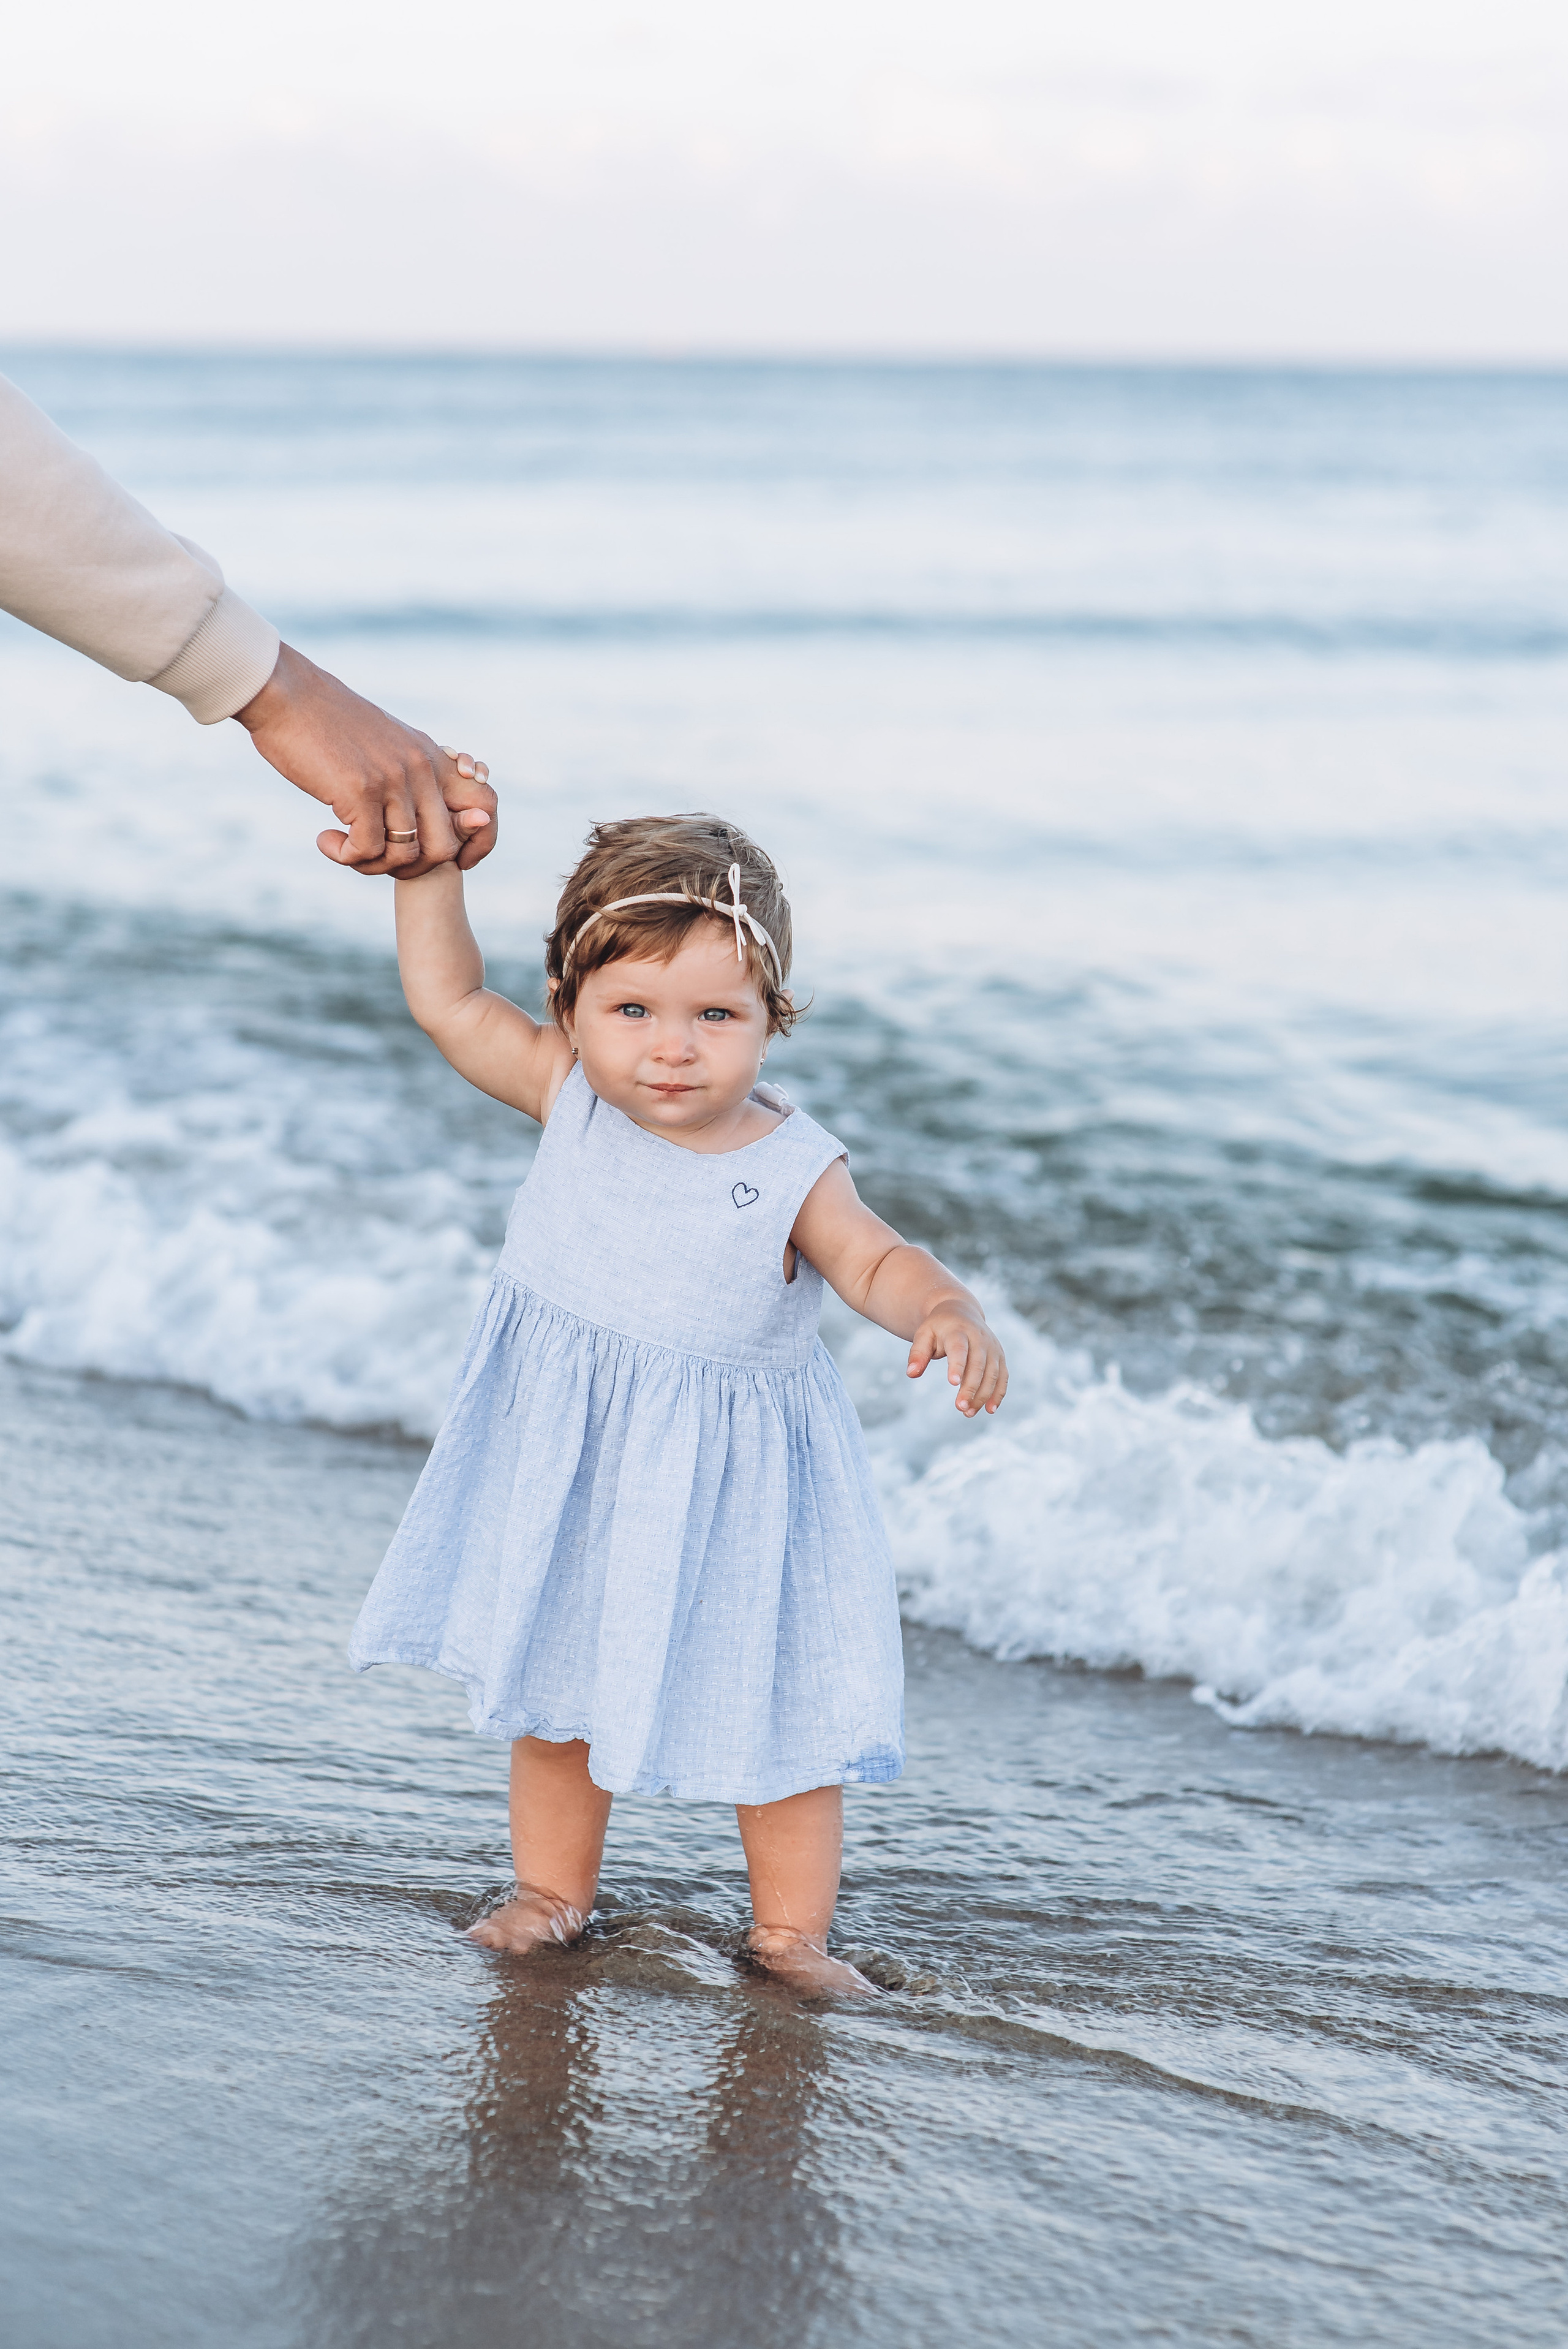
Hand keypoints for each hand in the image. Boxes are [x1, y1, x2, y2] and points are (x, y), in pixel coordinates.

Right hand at [232, 642, 498, 876]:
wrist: (286, 695)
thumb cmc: (326, 724)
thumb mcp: (384, 744)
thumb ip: (408, 775)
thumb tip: (421, 816)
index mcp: (431, 757)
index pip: (486, 805)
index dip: (478, 842)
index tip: (451, 859)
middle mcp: (420, 768)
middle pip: (445, 846)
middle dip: (412, 868)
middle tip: (376, 858)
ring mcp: (392, 780)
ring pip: (406, 855)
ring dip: (374, 866)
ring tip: (347, 850)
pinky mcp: (360, 792)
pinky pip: (368, 850)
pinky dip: (346, 856)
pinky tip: (327, 840)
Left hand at [906, 1301, 1007, 1415]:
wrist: (961, 1311)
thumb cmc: (939, 1327)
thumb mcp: (924, 1334)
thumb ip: (917, 1353)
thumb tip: (911, 1374)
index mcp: (958, 1331)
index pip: (959, 1349)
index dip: (957, 1365)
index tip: (953, 1383)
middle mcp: (979, 1338)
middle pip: (978, 1365)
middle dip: (971, 1387)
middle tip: (960, 1408)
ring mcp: (992, 1347)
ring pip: (993, 1373)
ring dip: (983, 1395)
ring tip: (968, 1413)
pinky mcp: (1000, 1356)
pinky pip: (1003, 1377)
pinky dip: (998, 1393)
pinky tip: (990, 1409)